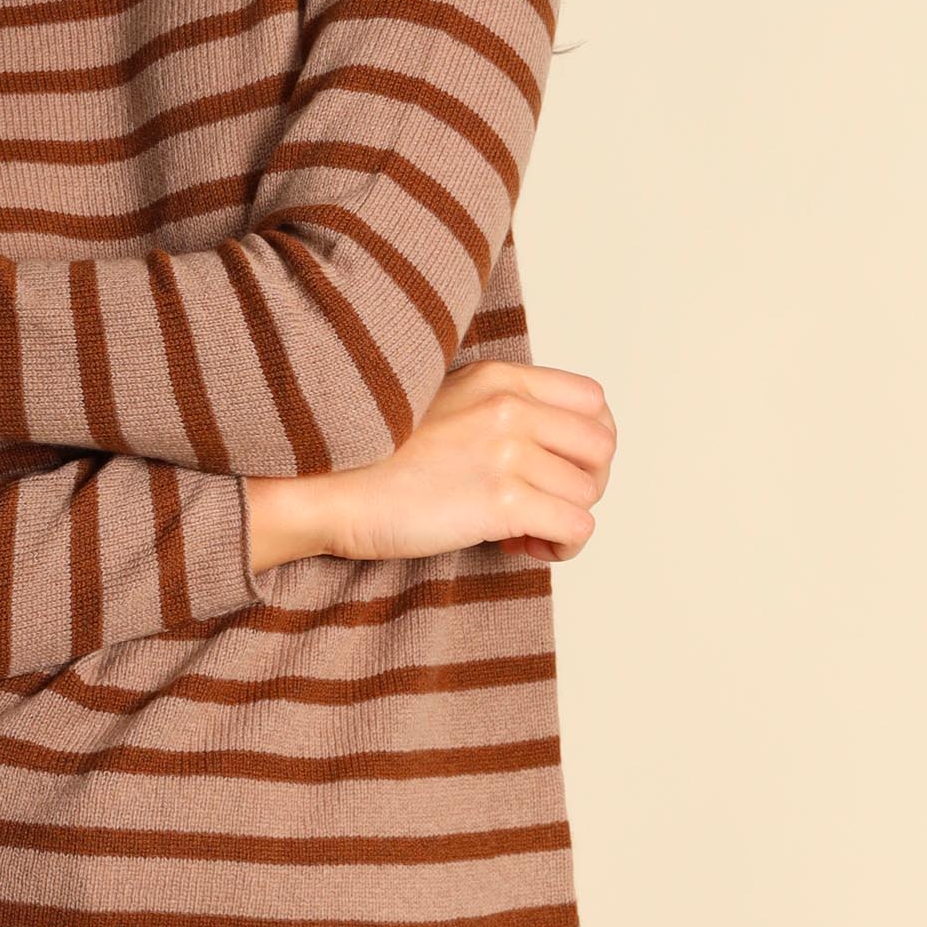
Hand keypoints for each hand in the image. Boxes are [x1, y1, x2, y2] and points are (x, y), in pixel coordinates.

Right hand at [248, 361, 614, 571]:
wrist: (324, 484)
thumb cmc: (375, 454)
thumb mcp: (443, 401)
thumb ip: (496, 406)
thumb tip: (544, 443)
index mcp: (499, 378)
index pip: (594, 401)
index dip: (588, 443)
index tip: (559, 468)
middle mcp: (510, 408)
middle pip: (602, 447)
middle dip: (587, 484)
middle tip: (548, 506)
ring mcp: (507, 453)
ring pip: (589, 494)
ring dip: (565, 521)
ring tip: (525, 533)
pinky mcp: (501, 503)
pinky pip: (576, 530)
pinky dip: (560, 548)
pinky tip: (522, 548)